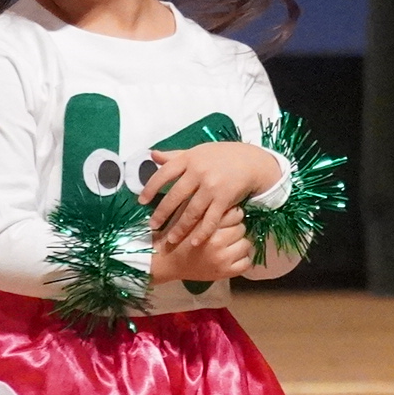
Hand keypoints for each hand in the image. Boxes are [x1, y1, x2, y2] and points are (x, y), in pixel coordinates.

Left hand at [142, 140, 283, 249]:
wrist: (251, 161)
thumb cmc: (222, 156)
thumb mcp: (198, 151)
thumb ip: (175, 155)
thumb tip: (152, 155)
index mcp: (189, 159)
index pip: (164, 174)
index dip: (151, 188)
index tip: (142, 201)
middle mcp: (199, 172)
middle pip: (175, 196)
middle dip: (162, 213)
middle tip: (153, 226)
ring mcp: (212, 187)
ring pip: (191, 211)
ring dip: (180, 228)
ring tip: (171, 239)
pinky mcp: (225, 199)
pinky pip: (211, 219)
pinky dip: (202, 233)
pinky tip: (195, 242)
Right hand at [150, 205, 253, 284]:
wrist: (165, 261)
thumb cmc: (175, 235)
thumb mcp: (186, 215)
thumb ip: (204, 207)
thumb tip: (227, 199)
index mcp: (207, 225)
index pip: (236, 214)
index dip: (233, 215)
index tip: (228, 217)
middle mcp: (217, 242)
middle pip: (242, 228)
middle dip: (235, 228)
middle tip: (227, 231)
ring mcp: (222, 259)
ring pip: (247, 244)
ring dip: (240, 243)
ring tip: (230, 243)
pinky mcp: (225, 273)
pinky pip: (247, 263)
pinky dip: (242, 259)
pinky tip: (233, 255)